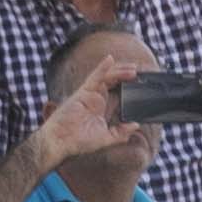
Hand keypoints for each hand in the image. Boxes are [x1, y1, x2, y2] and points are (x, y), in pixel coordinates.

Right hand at [27, 43, 145, 172]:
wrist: (61, 142)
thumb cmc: (77, 142)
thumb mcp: (106, 139)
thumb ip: (121, 132)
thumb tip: (135, 125)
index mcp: (100, 109)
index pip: (116, 93)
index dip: (127, 86)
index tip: (140, 83)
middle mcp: (95, 99)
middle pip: (113, 82)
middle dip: (126, 75)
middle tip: (140, 72)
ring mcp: (89, 95)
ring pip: (107, 77)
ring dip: (120, 71)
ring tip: (134, 70)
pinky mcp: (83, 92)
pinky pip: (94, 77)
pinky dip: (102, 68)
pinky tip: (110, 59)